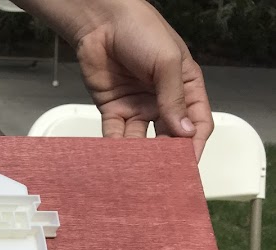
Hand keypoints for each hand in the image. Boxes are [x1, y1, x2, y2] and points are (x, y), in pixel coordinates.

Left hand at [18, 0, 213, 161]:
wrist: (102, 23)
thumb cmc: (141, 30)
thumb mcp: (167, 62)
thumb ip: (173, 98)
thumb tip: (183, 131)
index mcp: (186, 87)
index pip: (197, 124)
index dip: (194, 146)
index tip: (189, 165)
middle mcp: (163, 101)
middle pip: (169, 138)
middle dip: (166, 158)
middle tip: (162, 177)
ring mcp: (138, 107)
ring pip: (141, 141)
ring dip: (139, 157)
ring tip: (138, 173)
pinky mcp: (114, 110)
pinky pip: (115, 135)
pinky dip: (115, 148)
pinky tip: (117, 160)